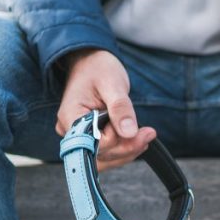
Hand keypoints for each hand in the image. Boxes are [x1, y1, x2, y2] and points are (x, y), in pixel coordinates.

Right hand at [56, 49, 155, 170]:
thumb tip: (129, 133)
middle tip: (148, 133)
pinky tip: (136, 139)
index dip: (117, 139)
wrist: (90, 61)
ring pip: (103, 158)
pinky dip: (122, 149)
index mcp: (71, 117)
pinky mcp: (88, 137)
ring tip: (145, 136)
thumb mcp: (112, 83)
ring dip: (126, 151)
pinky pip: (104, 152)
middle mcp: (70, 131)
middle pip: (100, 154)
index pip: (94, 143)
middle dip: (126, 147)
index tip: (136, 129)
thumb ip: (120, 108)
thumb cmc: (98, 68)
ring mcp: (78, 136)